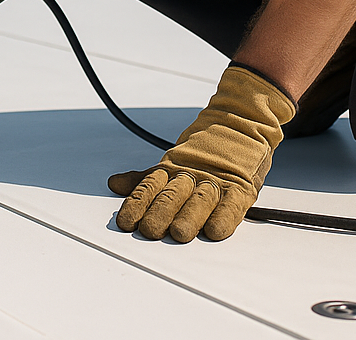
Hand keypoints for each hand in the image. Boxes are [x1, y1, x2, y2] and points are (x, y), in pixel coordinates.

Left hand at [109, 64, 294, 241]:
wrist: (240, 122)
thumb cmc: (204, 151)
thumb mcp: (173, 163)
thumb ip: (145, 179)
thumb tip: (114, 185)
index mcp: (174, 168)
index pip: (151, 186)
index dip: (138, 203)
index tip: (126, 222)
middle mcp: (192, 174)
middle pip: (173, 195)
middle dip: (161, 213)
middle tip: (150, 229)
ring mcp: (217, 180)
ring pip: (200, 200)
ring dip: (190, 217)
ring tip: (179, 232)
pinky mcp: (241, 187)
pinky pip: (232, 204)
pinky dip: (224, 218)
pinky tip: (215, 230)